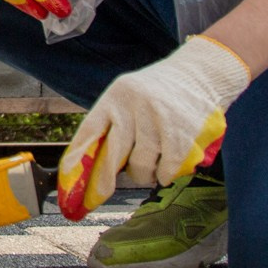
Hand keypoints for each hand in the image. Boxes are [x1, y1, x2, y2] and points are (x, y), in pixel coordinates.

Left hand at [55, 34, 248, 219]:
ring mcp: (159, 118)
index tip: (66, 181)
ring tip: (150, 169)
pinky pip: (167, 168)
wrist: (200, 73)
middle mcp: (134, 105)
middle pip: (114, 153)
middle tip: (101, 195)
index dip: (76, 159)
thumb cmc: (159, 92)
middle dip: (105, 180)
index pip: (90, 131)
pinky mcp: (182, 131)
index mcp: (116, 96)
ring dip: (145, 175)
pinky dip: (166, 175)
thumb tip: (95, 164)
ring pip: (142, 164)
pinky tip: (167, 170)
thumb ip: (114, 123)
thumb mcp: (129, 96)